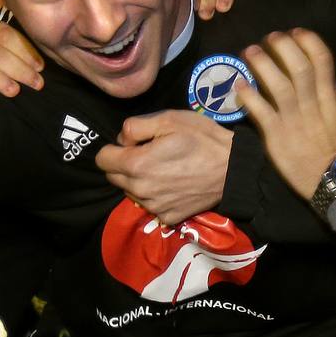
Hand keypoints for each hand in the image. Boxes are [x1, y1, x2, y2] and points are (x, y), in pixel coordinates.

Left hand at [97, 111, 231, 223]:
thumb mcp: (169, 119)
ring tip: (163, 168)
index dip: (114, 148)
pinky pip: (148, 204)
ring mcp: (154, 206)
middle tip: (148, 153)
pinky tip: (172, 183)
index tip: (133, 144)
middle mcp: (140, 189)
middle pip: (113, 176)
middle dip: (123, 164)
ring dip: (138, 180)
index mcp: (137, 164)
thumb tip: (121, 140)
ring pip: (129, 190)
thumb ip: (135, 126)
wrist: (233, 170)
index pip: (102, 159)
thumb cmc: (203, 139)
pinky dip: (154, 194)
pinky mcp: (167, 216)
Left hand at [239, 30, 335, 202]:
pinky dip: (249, 96)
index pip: (321, 59)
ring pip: (277, 85)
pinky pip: (260, 111)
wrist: (333, 180)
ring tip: (249, 51)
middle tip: (269, 37)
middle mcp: (311, 102)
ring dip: (262, 65)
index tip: (296, 32)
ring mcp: (292, 118)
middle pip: (298, 67)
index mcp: (331, 95)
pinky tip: (239, 83)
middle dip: (283, 47)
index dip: (308, 41)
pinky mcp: (276, 134)